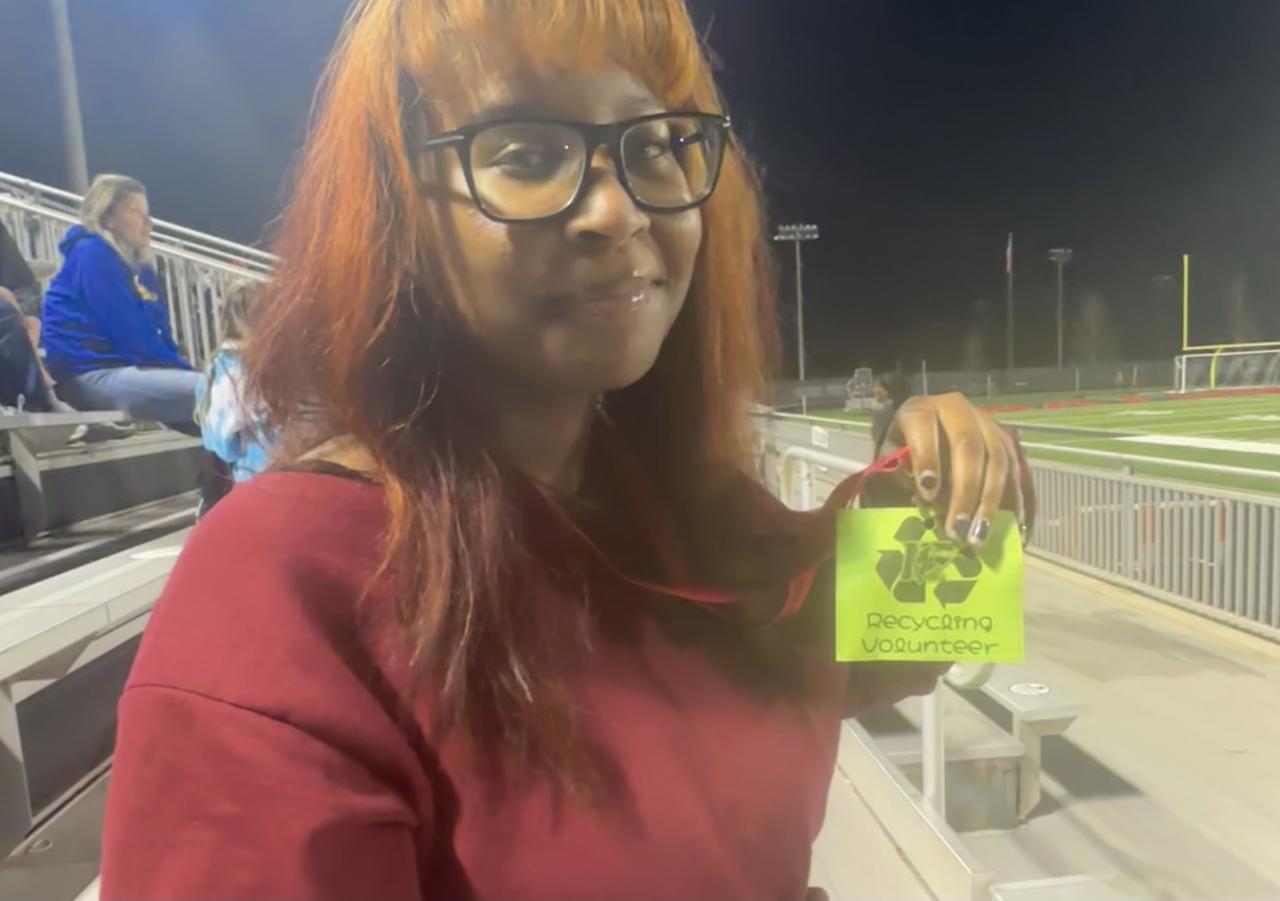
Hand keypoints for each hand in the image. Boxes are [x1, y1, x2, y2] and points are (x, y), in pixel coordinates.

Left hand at [881, 392, 1025, 545]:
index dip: (927, 458)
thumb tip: (924, 496)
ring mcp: (985, 422)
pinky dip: (1012, 496)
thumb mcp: (891, 455)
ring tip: (978, 535)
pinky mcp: (1004, 437)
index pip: (924, 427)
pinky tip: (1010, 523)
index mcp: (920, 410)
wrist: (927, 426)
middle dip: (964, 491)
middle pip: (967, 446)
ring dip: (988, 500)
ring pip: (996, 458)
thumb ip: (901, 471)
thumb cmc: (903, 446)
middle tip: (957, 529)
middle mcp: (956, 409)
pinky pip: (1013, 466)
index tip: (927, 492)